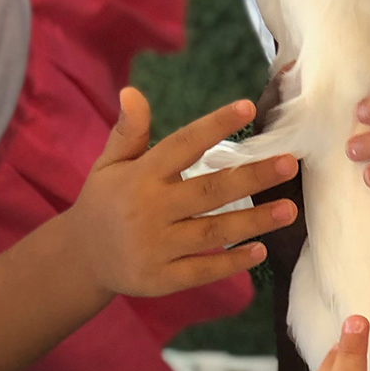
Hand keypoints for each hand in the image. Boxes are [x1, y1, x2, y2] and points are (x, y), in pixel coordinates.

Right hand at [69, 89, 298, 297]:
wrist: (80, 258)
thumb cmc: (104, 203)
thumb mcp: (109, 164)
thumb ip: (128, 132)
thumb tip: (132, 92)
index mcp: (141, 176)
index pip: (183, 145)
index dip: (215, 126)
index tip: (248, 108)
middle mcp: (151, 210)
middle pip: (209, 191)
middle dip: (252, 178)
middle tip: (289, 164)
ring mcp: (157, 246)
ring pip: (213, 232)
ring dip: (254, 221)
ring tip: (288, 210)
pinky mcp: (161, 278)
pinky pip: (202, 270)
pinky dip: (231, 263)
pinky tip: (260, 251)